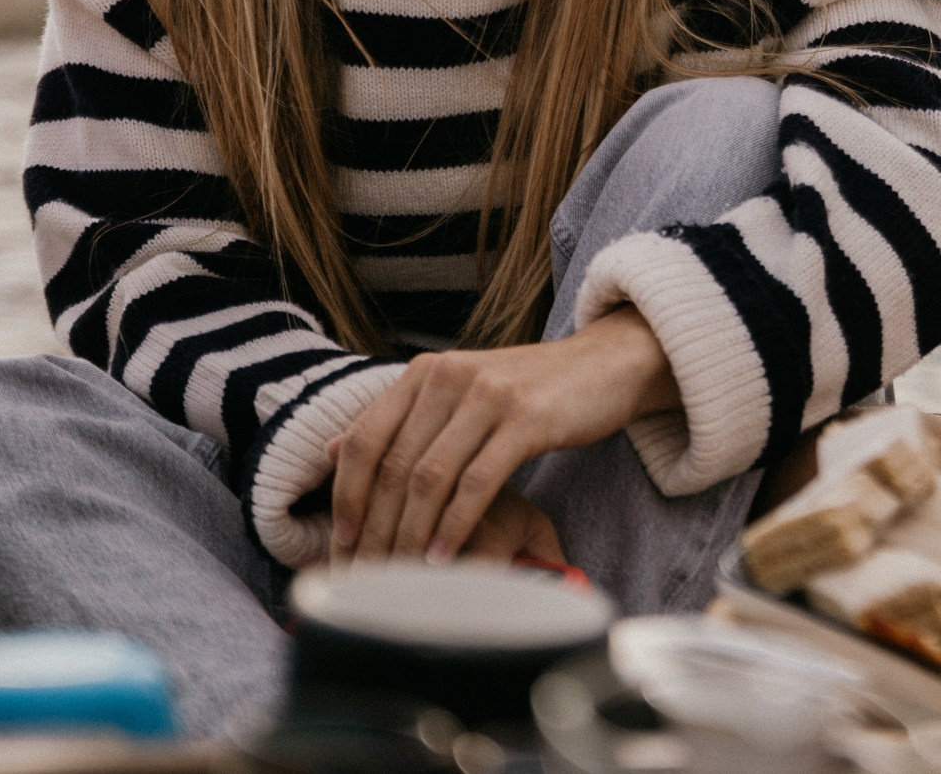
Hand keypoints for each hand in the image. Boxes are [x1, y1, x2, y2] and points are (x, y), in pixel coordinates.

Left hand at [329, 306, 679, 563]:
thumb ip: (401, 419)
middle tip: (369, 574)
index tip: (342, 541)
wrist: (607, 364)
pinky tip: (444, 556)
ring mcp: (488, 395)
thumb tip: (333, 450)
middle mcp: (449, 376)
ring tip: (402, 575)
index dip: (346, 494)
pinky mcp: (527, 419)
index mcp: (425, 371)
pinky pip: (477, 482)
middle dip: (376, 528)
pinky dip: (454, 525)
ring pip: (429, 478)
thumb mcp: (461, 393)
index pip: (365, 437)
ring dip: (410, 534)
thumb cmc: (531, 389)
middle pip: (393, 465)